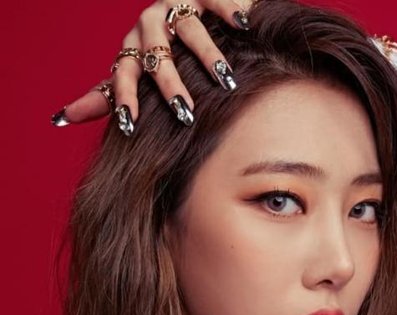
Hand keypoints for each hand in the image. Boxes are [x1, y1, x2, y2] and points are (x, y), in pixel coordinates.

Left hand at [51, 0, 253, 128]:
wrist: (192, 9)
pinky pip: (213, 0)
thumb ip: (106, 95)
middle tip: (185, 112)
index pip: (124, 74)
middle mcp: (150, 25)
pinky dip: (227, 11)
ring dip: (207, 55)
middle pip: (157, 55)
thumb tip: (61, 117)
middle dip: (170, 84)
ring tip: (224, 79)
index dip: (125, 98)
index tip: (129, 125)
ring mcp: (176, 6)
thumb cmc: (165, 52)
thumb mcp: (134, 73)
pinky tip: (241, 27)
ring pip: (188, 29)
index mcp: (133, 48)